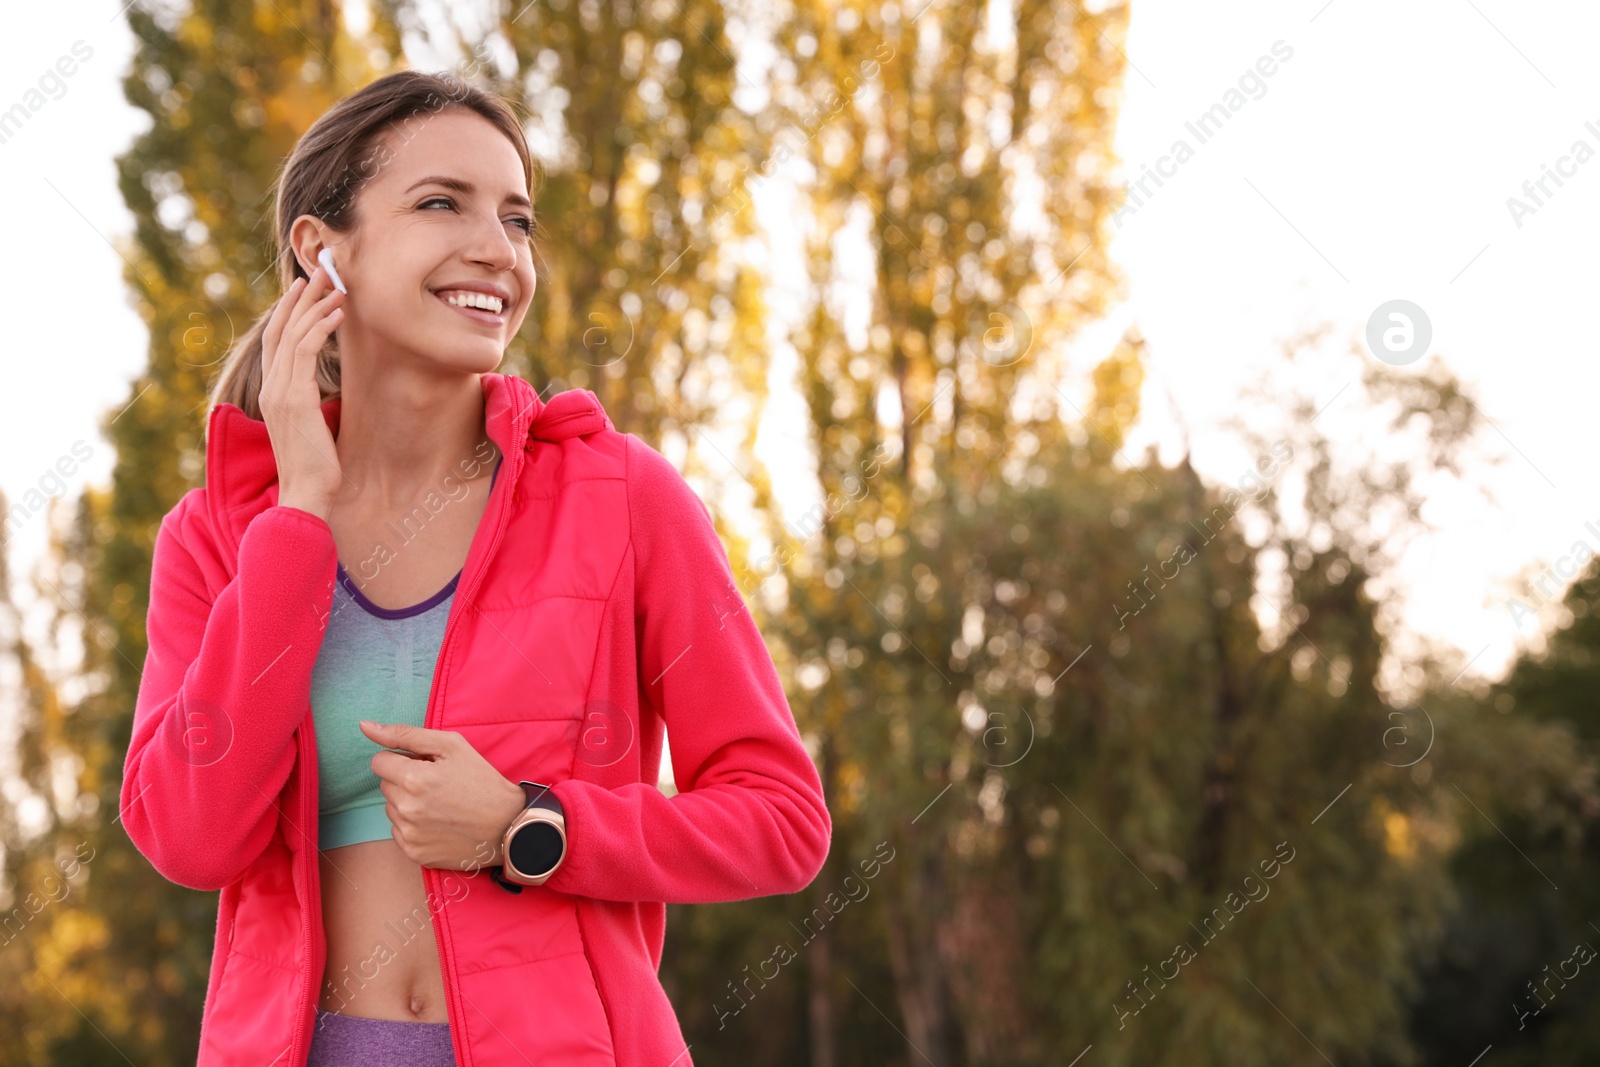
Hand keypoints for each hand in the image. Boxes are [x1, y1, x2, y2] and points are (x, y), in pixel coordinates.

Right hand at [261, 265, 345, 520]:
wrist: (307, 495)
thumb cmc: (316, 468)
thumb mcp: (312, 427)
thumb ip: (311, 403)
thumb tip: (324, 390)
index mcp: (273, 394)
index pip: (276, 342)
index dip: (288, 312)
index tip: (305, 290)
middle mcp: (272, 388)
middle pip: (281, 330)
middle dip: (302, 299)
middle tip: (322, 272)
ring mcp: (280, 393)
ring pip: (294, 335)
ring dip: (316, 306)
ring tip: (336, 285)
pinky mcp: (295, 400)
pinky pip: (305, 352)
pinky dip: (321, 328)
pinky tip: (337, 313)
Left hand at [359, 720, 525, 872]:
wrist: (507, 826)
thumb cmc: (482, 781)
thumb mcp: (451, 746)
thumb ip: (405, 734)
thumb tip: (365, 727)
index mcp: (413, 779)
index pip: (379, 762)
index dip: (401, 759)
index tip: (423, 764)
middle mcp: (406, 809)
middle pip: (385, 785)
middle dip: (404, 780)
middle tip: (437, 783)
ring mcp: (409, 834)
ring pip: (391, 808)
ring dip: (408, 803)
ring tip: (439, 804)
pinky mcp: (414, 853)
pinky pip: (399, 831)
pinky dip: (413, 825)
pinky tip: (438, 822)